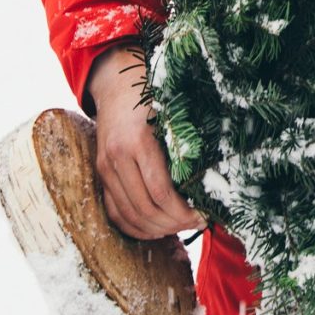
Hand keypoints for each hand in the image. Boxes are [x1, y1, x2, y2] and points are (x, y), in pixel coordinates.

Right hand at [84, 44, 205, 240]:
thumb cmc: (152, 99)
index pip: (160, 193)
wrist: (116, 86)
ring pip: (129, 215)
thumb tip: (213, 182)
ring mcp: (105, 167)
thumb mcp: (172, 118)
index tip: (202, 216)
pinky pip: (114, 212)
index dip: (183, 213)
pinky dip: (135, 227)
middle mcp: (117, 157)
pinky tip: (155, 228)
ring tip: (179, 227)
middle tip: (195, 224)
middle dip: (174, 224)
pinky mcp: (101, 174)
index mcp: (138, 142)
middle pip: (145, 209)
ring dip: (156, 229)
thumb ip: (186, 147)